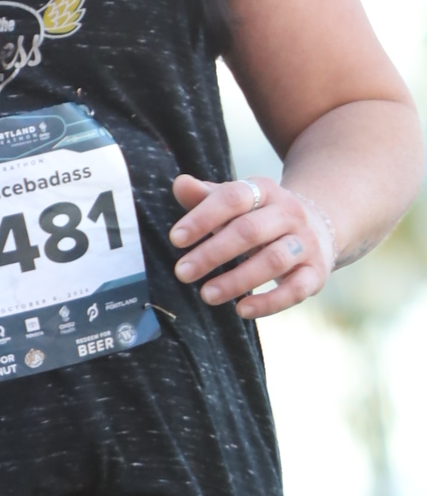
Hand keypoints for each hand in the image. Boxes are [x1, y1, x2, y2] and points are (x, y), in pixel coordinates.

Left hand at [170, 173, 334, 318]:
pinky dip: (269, 303)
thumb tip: (180, 184)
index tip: (176, 239)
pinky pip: (296, 289)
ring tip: (206, 295)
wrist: (318, 228)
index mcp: (265, 191)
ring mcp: (305, 243)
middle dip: (213, 253)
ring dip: (237, 280)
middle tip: (182, 272)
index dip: (204, 217)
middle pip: (250, 231)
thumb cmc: (261, 217)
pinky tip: (241, 311)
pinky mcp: (315, 272)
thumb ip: (208, 197)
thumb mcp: (237, 203)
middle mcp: (289, 213)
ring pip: (273, 260)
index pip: (234, 197)